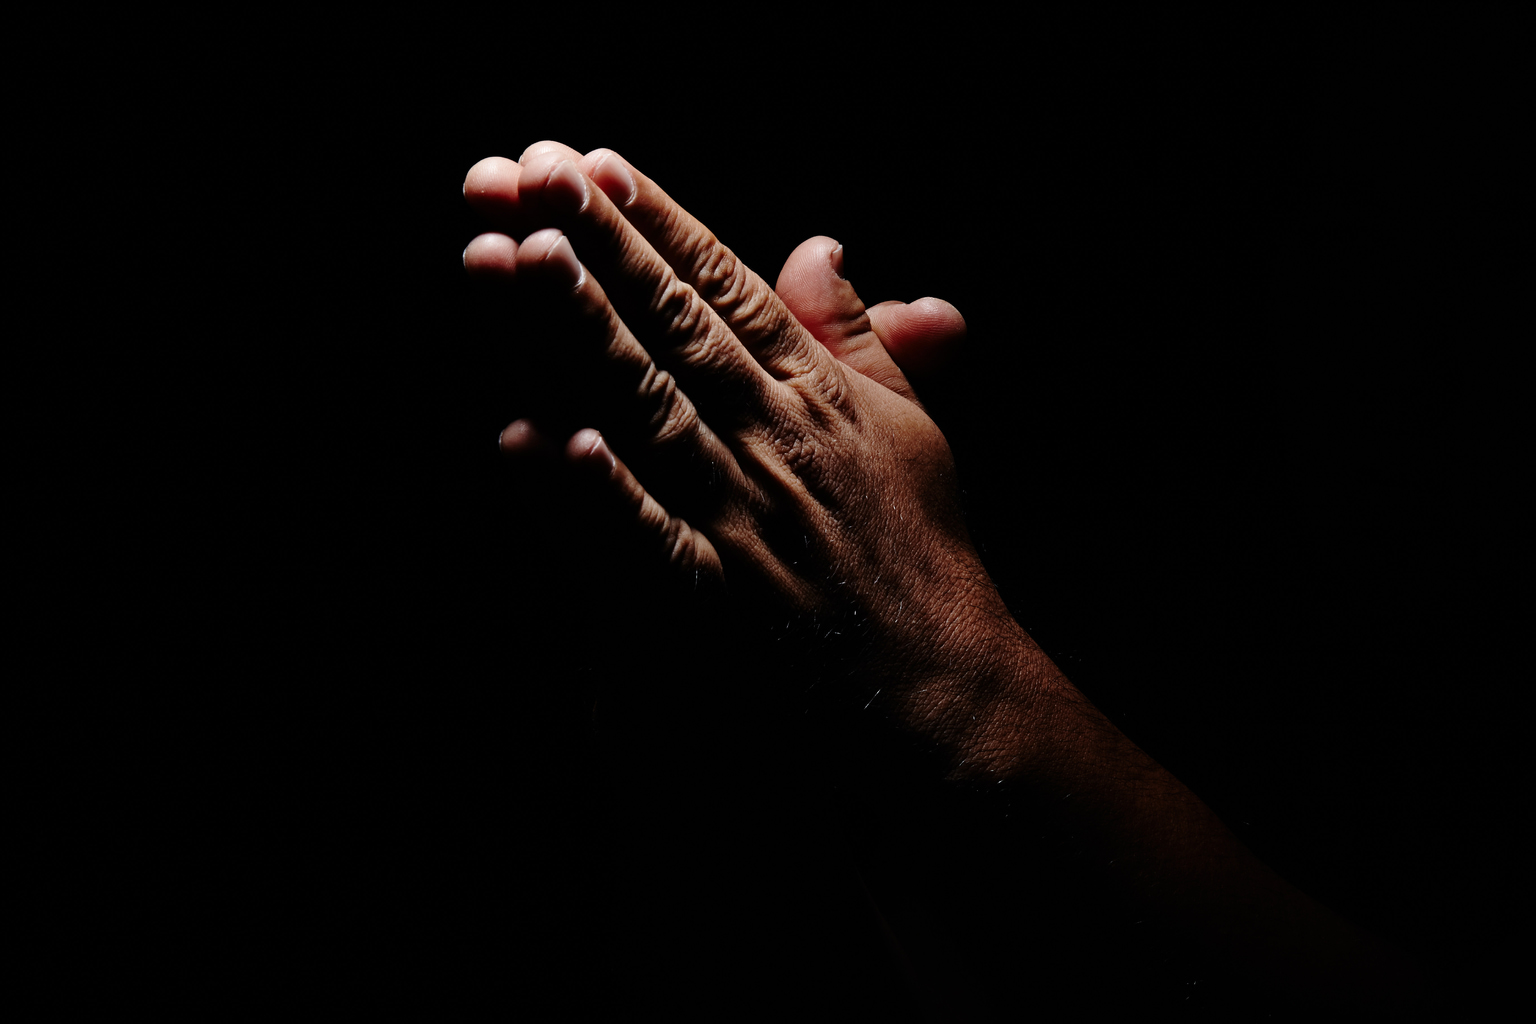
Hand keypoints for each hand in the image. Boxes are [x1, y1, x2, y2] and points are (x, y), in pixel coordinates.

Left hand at [464, 143, 1037, 754]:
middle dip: (601, 246)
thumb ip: (854, 335)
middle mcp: (777, 440)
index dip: (656, 223)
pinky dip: (603, 495)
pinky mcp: (719, 604)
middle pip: (675, 328)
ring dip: (583, 334)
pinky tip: (545, 443)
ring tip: (521, 258)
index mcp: (816, 393)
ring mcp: (745, 519)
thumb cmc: (922, 553)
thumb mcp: (906, 426)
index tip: (591, 163)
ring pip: (649, 409)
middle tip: (531, 174)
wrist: (944, 688)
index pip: (725, 290)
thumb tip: (819, 244)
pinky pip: (651, 543)